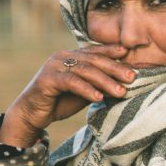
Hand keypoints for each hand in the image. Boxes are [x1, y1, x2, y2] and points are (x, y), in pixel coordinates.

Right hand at [0, 45, 135, 147]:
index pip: (95, 51)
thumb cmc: (60, 101)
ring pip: (85, 70)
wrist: (33, 114)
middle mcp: (62, 56)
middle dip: (115, 68)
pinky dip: (86, 89)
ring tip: (121, 92)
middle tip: (132, 77)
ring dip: (105, 81)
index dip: (112, 51)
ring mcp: (54, 66)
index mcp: (71, 56)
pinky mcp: (47, 79)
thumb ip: (99, 84)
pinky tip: (98, 97)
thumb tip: (124, 83)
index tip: (129, 54)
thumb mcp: (84, 91)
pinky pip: (71, 82)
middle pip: (94, 60)